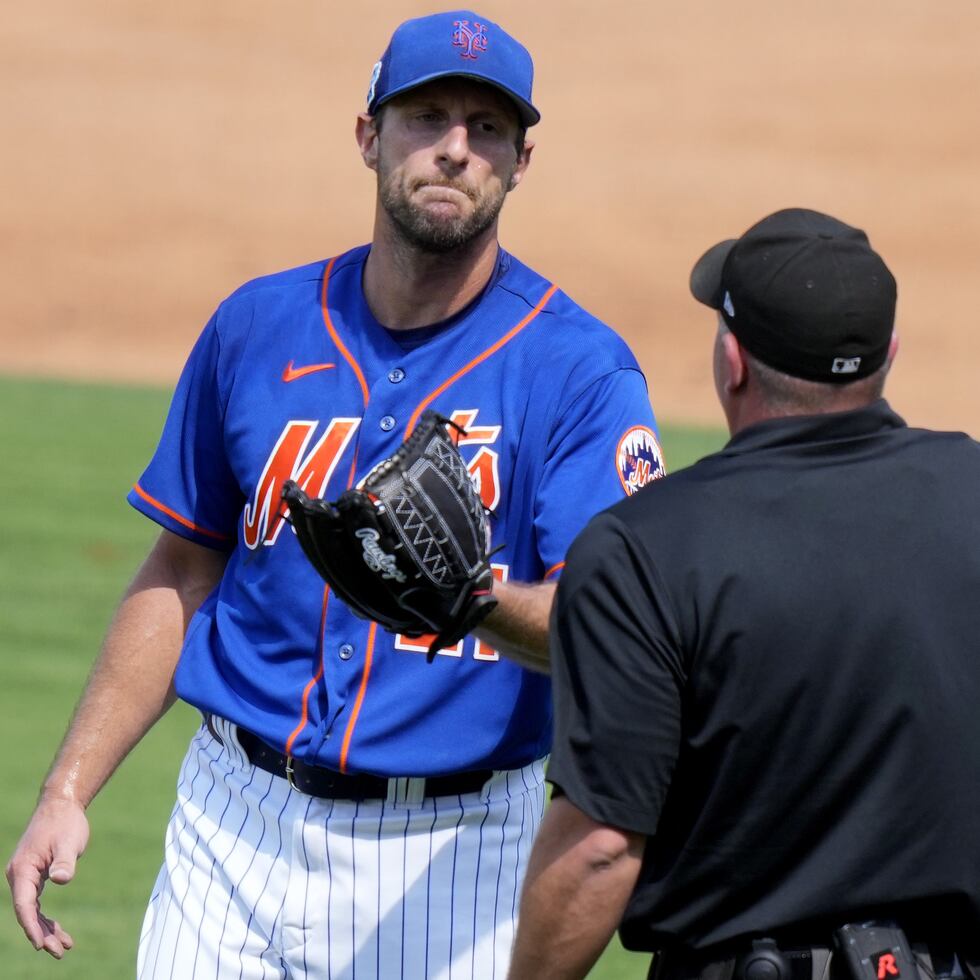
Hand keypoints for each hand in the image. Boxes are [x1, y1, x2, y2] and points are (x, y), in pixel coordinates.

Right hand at [6, 796, 89, 957]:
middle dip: (42, 934)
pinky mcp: (35, 875)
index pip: (24, 905)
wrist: (62, 805)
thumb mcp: (68, 842)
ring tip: (65, 946)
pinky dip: (46, 918)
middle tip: (60, 951)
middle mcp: (20, 876)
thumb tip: (61, 879)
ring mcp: (26, 877)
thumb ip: (64, 861)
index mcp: (23, 869)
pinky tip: (59, 931)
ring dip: (46, 929)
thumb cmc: (65, 823)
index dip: (32, 927)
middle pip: (28, 912)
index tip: (41, 945)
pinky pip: (37, 903)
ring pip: (32, 911)